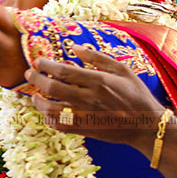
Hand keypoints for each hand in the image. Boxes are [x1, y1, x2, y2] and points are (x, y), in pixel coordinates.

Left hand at [27, 46, 166, 150]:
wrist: (146, 126)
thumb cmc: (136, 94)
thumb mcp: (122, 70)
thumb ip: (98, 57)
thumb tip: (75, 47)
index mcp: (99, 81)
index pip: (64, 71)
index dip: (46, 65)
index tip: (38, 61)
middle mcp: (90, 98)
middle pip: (53, 88)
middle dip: (36, 79)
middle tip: (29, 74)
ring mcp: (86, 116)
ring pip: (52, 109)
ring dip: (38, 101)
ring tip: (34, 95)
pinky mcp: (85, 130)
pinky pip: (59, 126)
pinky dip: (49, 119)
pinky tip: (47, 112)